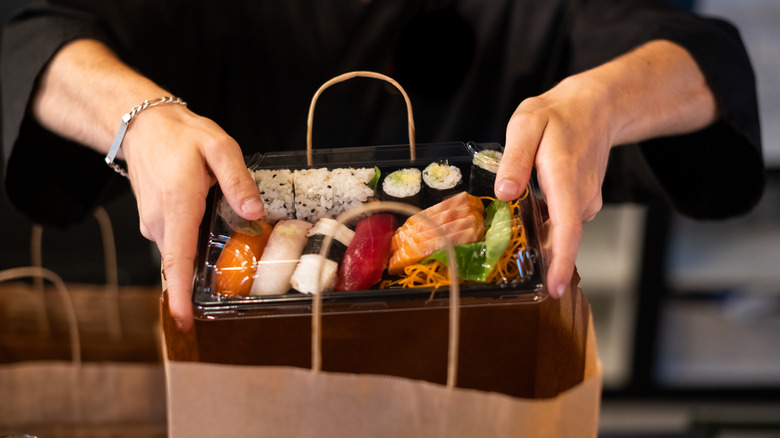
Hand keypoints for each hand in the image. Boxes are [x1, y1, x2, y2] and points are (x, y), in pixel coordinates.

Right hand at [122, 105, 263, 331]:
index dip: (180, 295)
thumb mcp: (219, 148)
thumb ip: (237, 181)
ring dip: (199, 258)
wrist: (142, 126)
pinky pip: (176, 243)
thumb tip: (253, 213)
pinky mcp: (154, 222)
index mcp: (177, 207)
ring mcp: (153, 224)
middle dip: (202, 281)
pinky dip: (191, 246)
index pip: (177, 260)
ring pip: (180, 252)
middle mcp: (160, 222)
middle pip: (182, 263)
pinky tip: (208, 231)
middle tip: (235, 281)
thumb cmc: (181, 135)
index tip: (184, 322)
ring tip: (227, 249)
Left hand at [494, 75, 612, 298]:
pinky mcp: (583, 202)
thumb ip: (515, 159)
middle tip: (510, 268)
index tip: (553, 287)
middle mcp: (581, 196)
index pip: (567, 228)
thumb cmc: (557, 116)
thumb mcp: (526, 125)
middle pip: (561, 237)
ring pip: (559, 229)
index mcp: (565, 178)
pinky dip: (545, 225)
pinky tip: (528, 216)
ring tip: (511, 236)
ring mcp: (585, 201)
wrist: (596, 108)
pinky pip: (562, 221)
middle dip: (540, 259)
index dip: (560, 260)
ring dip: (539, 238)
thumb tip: (505, 193)